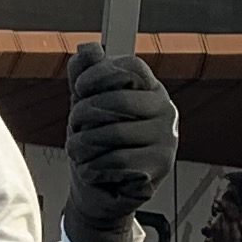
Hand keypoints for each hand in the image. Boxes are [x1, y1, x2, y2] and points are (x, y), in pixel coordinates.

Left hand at [59, 44, 176, 241]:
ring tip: (81, 152)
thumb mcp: (84, 105)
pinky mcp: (158, 169)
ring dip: (83, 145)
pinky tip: (95, 170)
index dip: (99, 75)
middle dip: (83, 115)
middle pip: (117, 100)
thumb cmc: (94, 146)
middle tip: (75, 129)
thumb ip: (84, 75)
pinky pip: (115, 161)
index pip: (131, 67)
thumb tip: (89, 48)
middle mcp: (165, 112)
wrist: (98, 193)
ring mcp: (166, 141)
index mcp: (151, 90)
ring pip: (112, 134)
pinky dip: (94, 167)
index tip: (80, 89)